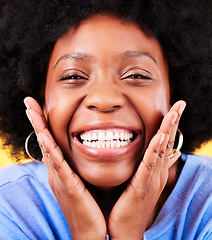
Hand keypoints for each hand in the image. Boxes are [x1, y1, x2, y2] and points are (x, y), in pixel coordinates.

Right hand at [24, 97, 106, 239]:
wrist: (90, 230)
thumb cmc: (88, 205)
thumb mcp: (81, 181)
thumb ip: (78, 167)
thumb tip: (81, 153)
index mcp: (61, 170)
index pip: (50, 143)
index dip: (43, 125)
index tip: (39, 108)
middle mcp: (56, 172)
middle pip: (44, 142)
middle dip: (36, 121)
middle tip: (29, 102)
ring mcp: (59, 178)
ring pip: (47, 148)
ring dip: (39, 128)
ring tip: (31, 110)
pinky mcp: (67, 185)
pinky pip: (57, 163)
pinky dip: (49, 148)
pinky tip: (44, 135)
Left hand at [107, 100, 185, 239]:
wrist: (125, 230)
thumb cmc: (128, 205)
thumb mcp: (138, 182)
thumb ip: (144, 167)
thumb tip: (147, 155)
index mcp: (154, 171)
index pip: (165, 144)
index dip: (170, 126)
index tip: (174, 109)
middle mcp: (157, 173)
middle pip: (167, 143)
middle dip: (174, 122)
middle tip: (180, 104)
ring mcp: (152, 180)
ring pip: (162, 150)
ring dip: (168, 130)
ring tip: (174, 112)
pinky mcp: (142, 186)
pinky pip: (149, 165)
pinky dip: (155, 150)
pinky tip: (160, 136)